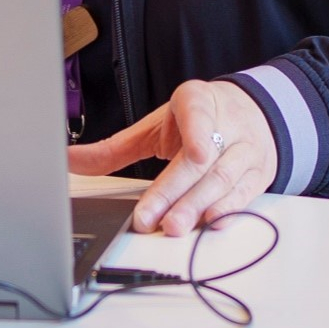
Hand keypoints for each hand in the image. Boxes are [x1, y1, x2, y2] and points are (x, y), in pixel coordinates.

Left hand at [67, 79, 275, 235]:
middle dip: (176, 192)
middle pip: (200, 161)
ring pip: (222, 180)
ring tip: (174, 226)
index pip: (197, 113)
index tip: (197, 154)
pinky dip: (229, 210)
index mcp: (197, 101)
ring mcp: (244, 150)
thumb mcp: (156, 127)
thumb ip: (115, 147)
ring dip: (198, 207)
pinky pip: (244, 193)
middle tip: (155, 219)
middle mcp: (225, 124)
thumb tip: (70, 160)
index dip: (198, 132)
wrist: (251, 114)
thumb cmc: (196, 121)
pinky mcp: (258, 174)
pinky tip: (212, 223)